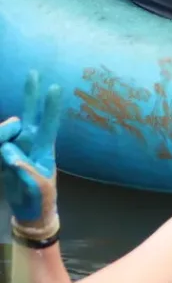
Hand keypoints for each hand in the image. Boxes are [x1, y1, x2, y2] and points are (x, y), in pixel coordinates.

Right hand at [0, 71, 61, 239]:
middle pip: (30, 113)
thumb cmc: (40, 196)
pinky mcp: (3, 153)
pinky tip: (3, 159)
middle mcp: (30, 142)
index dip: (50, 107)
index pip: (48, 123)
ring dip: (3, 135)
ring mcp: (16, 146)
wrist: (28, 209)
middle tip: (34, 73)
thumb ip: (24, 168)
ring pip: (6, 130)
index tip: (55, 88)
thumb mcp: (37, 186)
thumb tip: (9, 152)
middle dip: (31, 93)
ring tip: (6, 159)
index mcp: (45, 148)